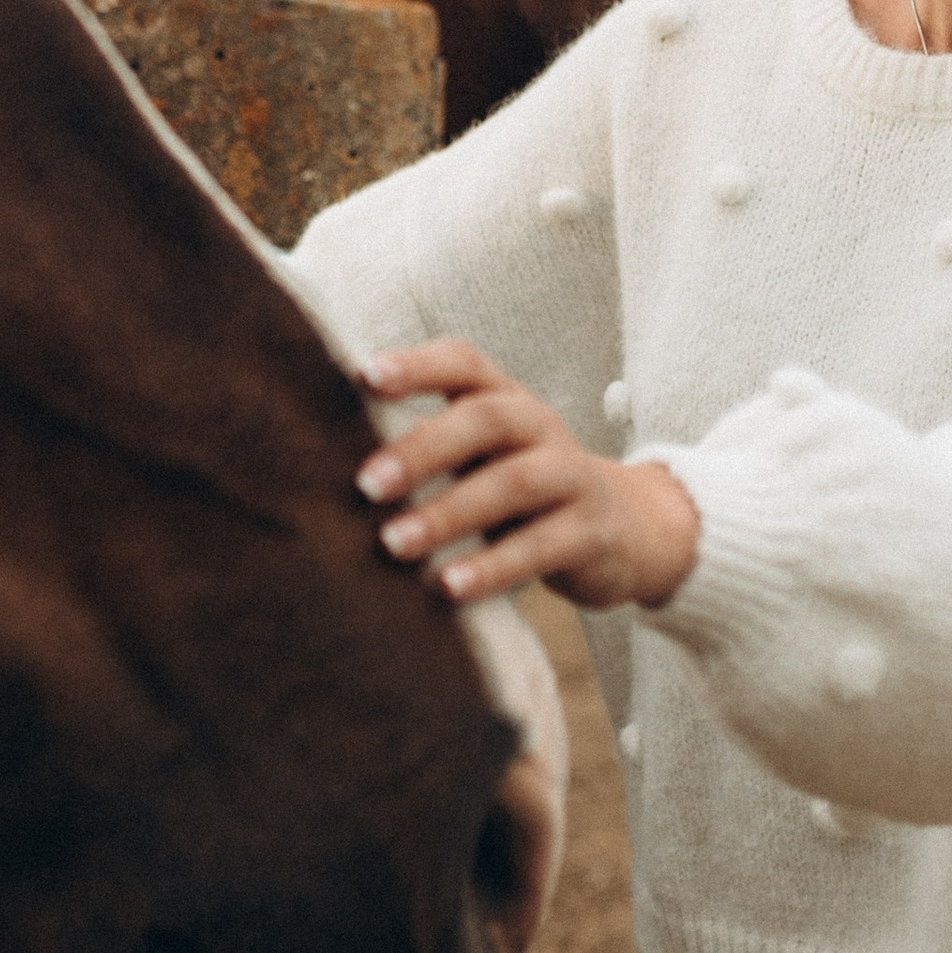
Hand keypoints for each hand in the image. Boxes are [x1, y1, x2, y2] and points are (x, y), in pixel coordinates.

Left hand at [357, 341, 699, 613]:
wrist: (630, 530)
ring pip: (512, 483)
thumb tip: (321, 457)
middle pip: (486, 419)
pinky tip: (448, 588)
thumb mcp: (486, 457)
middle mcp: (541, 428)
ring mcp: (573, 478)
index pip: (464, 364)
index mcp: (506, 400)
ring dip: (448, 514)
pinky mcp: (591, 533)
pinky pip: (541, 547)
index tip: (364, 376)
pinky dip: (492, 567)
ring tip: (392, 544)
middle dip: (422, 448)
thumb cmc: (524, 489)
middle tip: (365, 484)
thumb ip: (429, 446)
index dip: (418, 365)